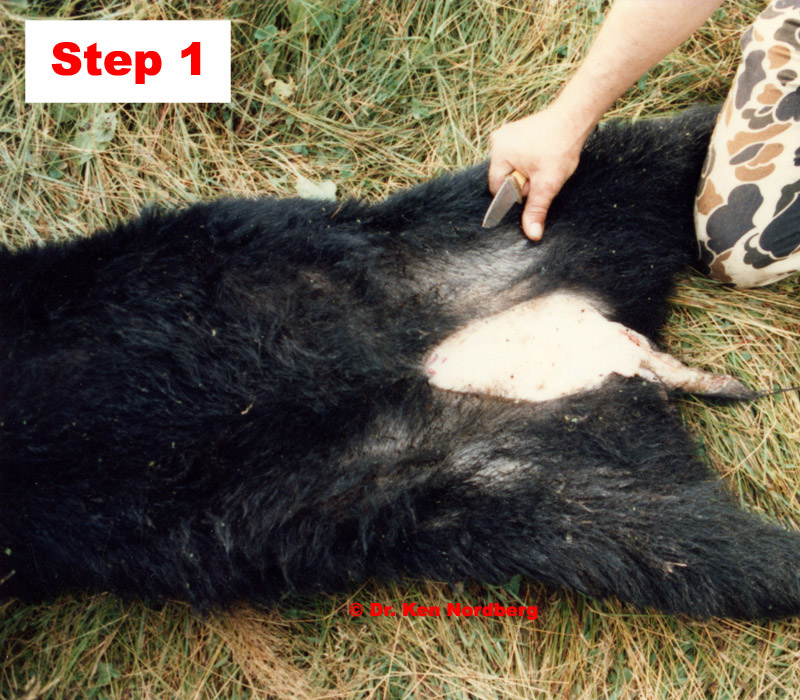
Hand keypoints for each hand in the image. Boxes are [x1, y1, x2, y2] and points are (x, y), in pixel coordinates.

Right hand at [488, 106, 590, 240]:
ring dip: (526, 171)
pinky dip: (528, 160)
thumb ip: (536, 209)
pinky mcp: (514, 131)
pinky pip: (515, 155)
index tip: (534, 184)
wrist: (575, 117)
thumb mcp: (548, 184)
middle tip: (541, 171)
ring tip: (543, 161)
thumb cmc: (561, 147)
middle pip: (503, 177)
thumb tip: (532, 235)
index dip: (517, 192)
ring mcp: (505, 134)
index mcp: (499, 153)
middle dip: (522, 180)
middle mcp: (497, 141)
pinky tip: (541, 154)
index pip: (497, 187)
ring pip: (510, 167)